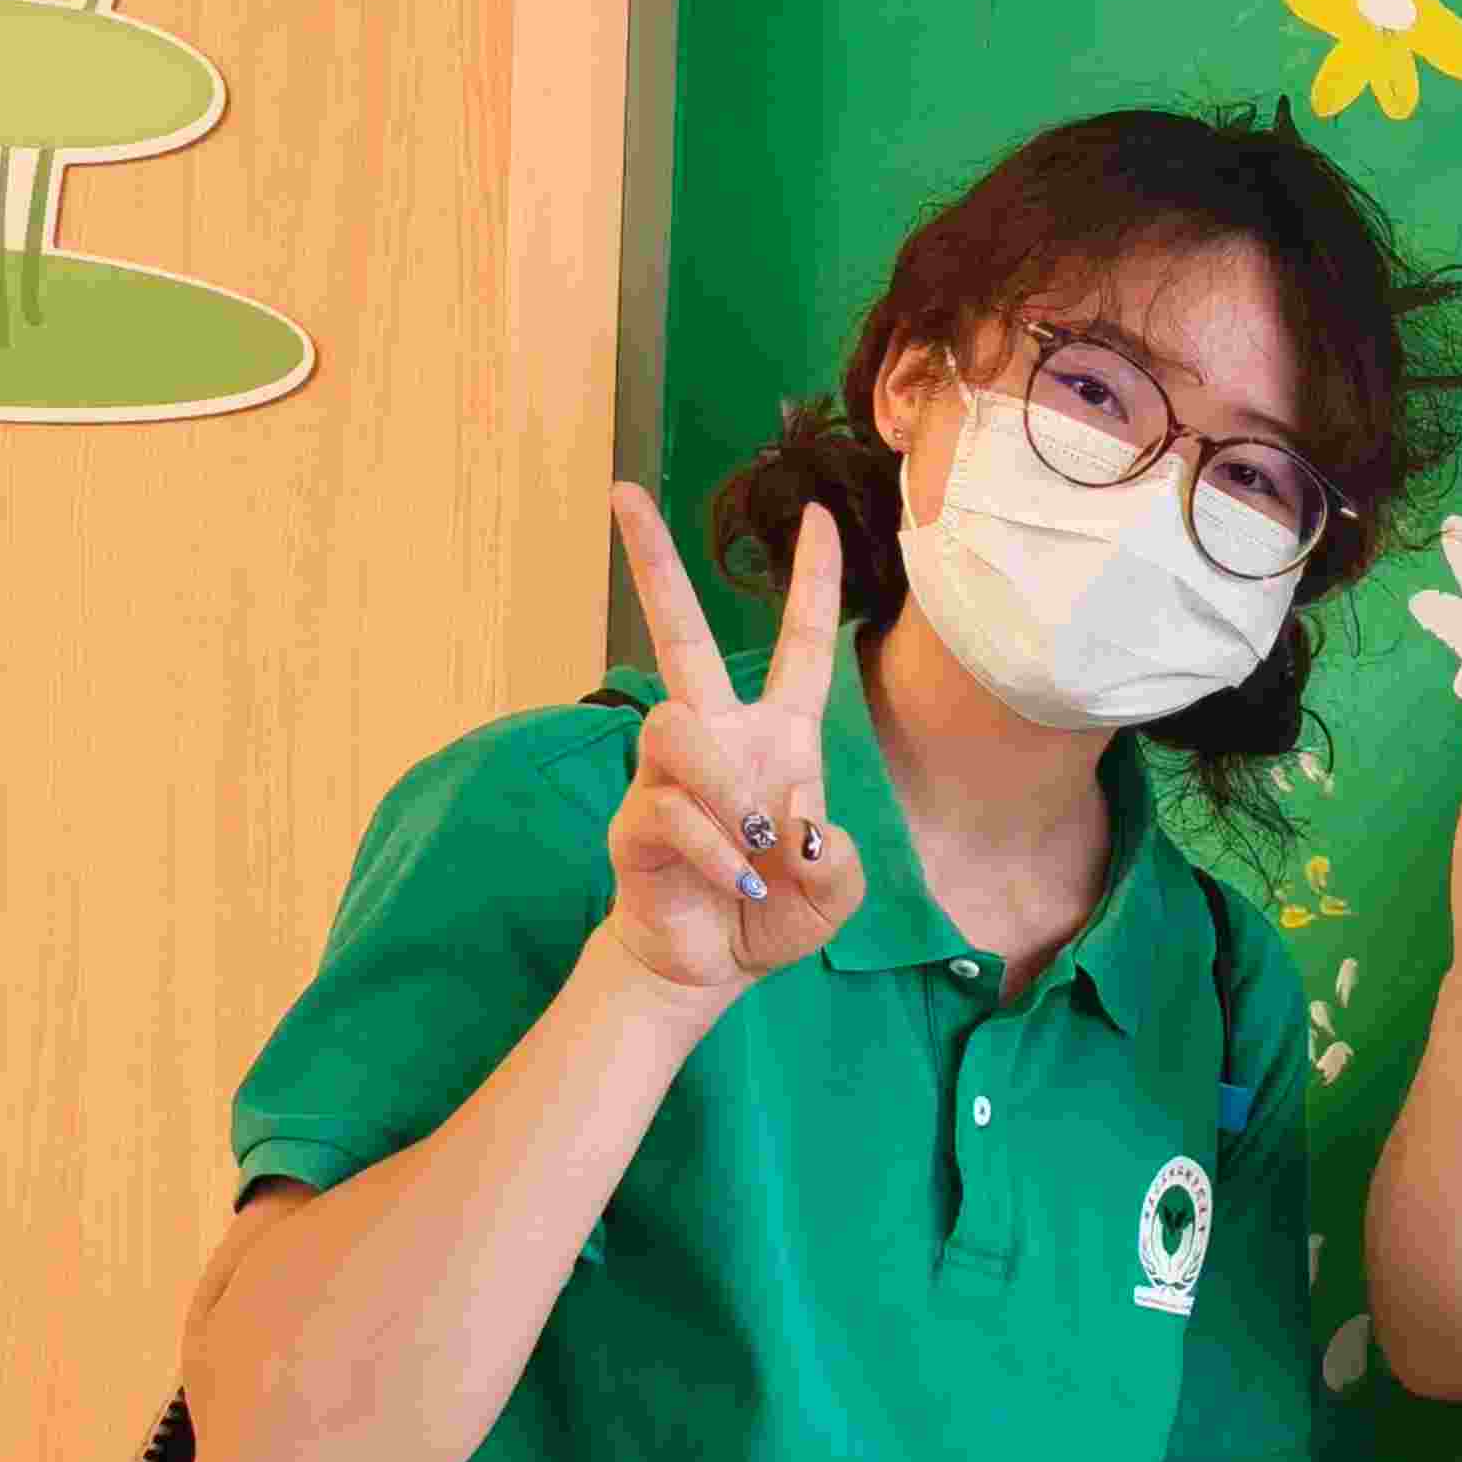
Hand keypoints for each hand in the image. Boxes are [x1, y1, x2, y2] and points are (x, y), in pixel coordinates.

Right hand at [596, 483, 871, 995]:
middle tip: (624, 494)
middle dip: (654, 564)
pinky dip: (715, 851)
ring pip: (677, 727)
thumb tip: (799, 828)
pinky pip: (671, 808)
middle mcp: (719, 738)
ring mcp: (670, 774)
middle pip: (680, 634)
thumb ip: (838, 863)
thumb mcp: (832, 892)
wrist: (711, 967)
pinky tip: (737, 883)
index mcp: (778, 737)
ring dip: (723, 789)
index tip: (818, 518)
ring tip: (752, 846)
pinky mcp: (637, 817)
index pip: (800, 647)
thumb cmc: (774, 912)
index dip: (813, 584)